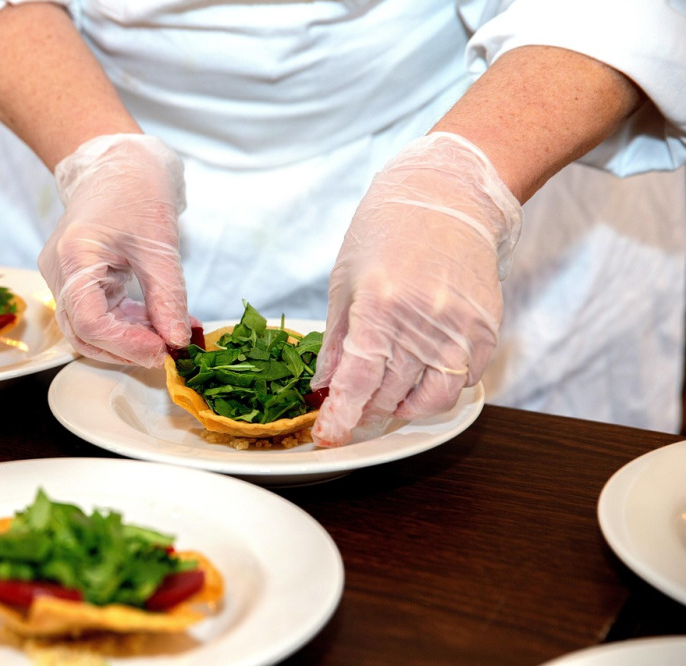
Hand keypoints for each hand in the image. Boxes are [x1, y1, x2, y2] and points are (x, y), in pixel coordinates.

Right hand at [38, 134, 191, 366]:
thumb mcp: (160, 245)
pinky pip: (97, 313)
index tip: (162, 351)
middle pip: (83, 333)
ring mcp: (64, 276)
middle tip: (167, 352)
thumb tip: (178, 340)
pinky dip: (126, 324)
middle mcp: (59, 271)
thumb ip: (168, 297)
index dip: (126, 345)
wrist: (118, 162)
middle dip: (126, 349)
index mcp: (74, 257)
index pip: (90, 322)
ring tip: (167, 336)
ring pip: (88, 328)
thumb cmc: (136, 189)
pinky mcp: (76, 278)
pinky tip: (157, 323)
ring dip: (128, 340)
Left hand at [311, 132, 521, 446]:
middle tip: (350, 413)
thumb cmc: (388, 229)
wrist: (449, 194)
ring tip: (384, 401)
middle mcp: (423, 322)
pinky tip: (418, 377)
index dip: (340, 415)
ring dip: (402, 410)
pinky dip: (436, 390)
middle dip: (365, 413)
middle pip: (390, 395)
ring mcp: (461, 328)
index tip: (328, 436)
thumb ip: (337, 340)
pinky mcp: (486, 329)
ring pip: (431, 400)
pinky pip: (462, 381)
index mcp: (380, 305)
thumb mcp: (345, 280)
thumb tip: (324, 386)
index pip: (358, 381)